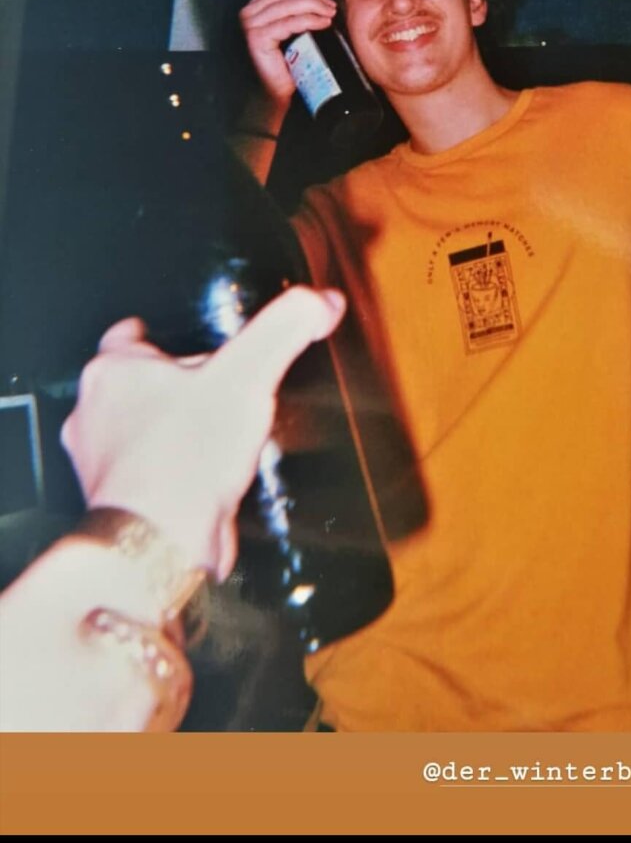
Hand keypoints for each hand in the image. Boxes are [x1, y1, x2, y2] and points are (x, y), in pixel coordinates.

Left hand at [61, 287, 345, 578]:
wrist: (159, 541)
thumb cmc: (186, 456)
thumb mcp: (247, 374)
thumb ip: (284, 329)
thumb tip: (321, 301)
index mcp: (114, 373)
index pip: (123, 340)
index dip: (147, 335)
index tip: (160, 334)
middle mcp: (96, 416)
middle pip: (131, 386)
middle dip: (165, 384)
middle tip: (203, 383)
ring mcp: (104, 464)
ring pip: (136, 433)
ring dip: (168, 430)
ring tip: (208, 430)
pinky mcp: (122, 504)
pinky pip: (149, 477)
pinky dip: (173, 473)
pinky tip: (204, 477)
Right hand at [240, 0, 336, 105]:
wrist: (276, 92)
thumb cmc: (285, 63)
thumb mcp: (295, 28)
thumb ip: (300, 6)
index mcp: (254, 7)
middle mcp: (248, 13)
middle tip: (331, 6)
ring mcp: (251, 25)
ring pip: (289, 4)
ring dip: (314, 6)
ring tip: (330, 13)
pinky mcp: (258, 38)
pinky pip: (289, 22)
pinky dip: (310, 20)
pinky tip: (323, 23)